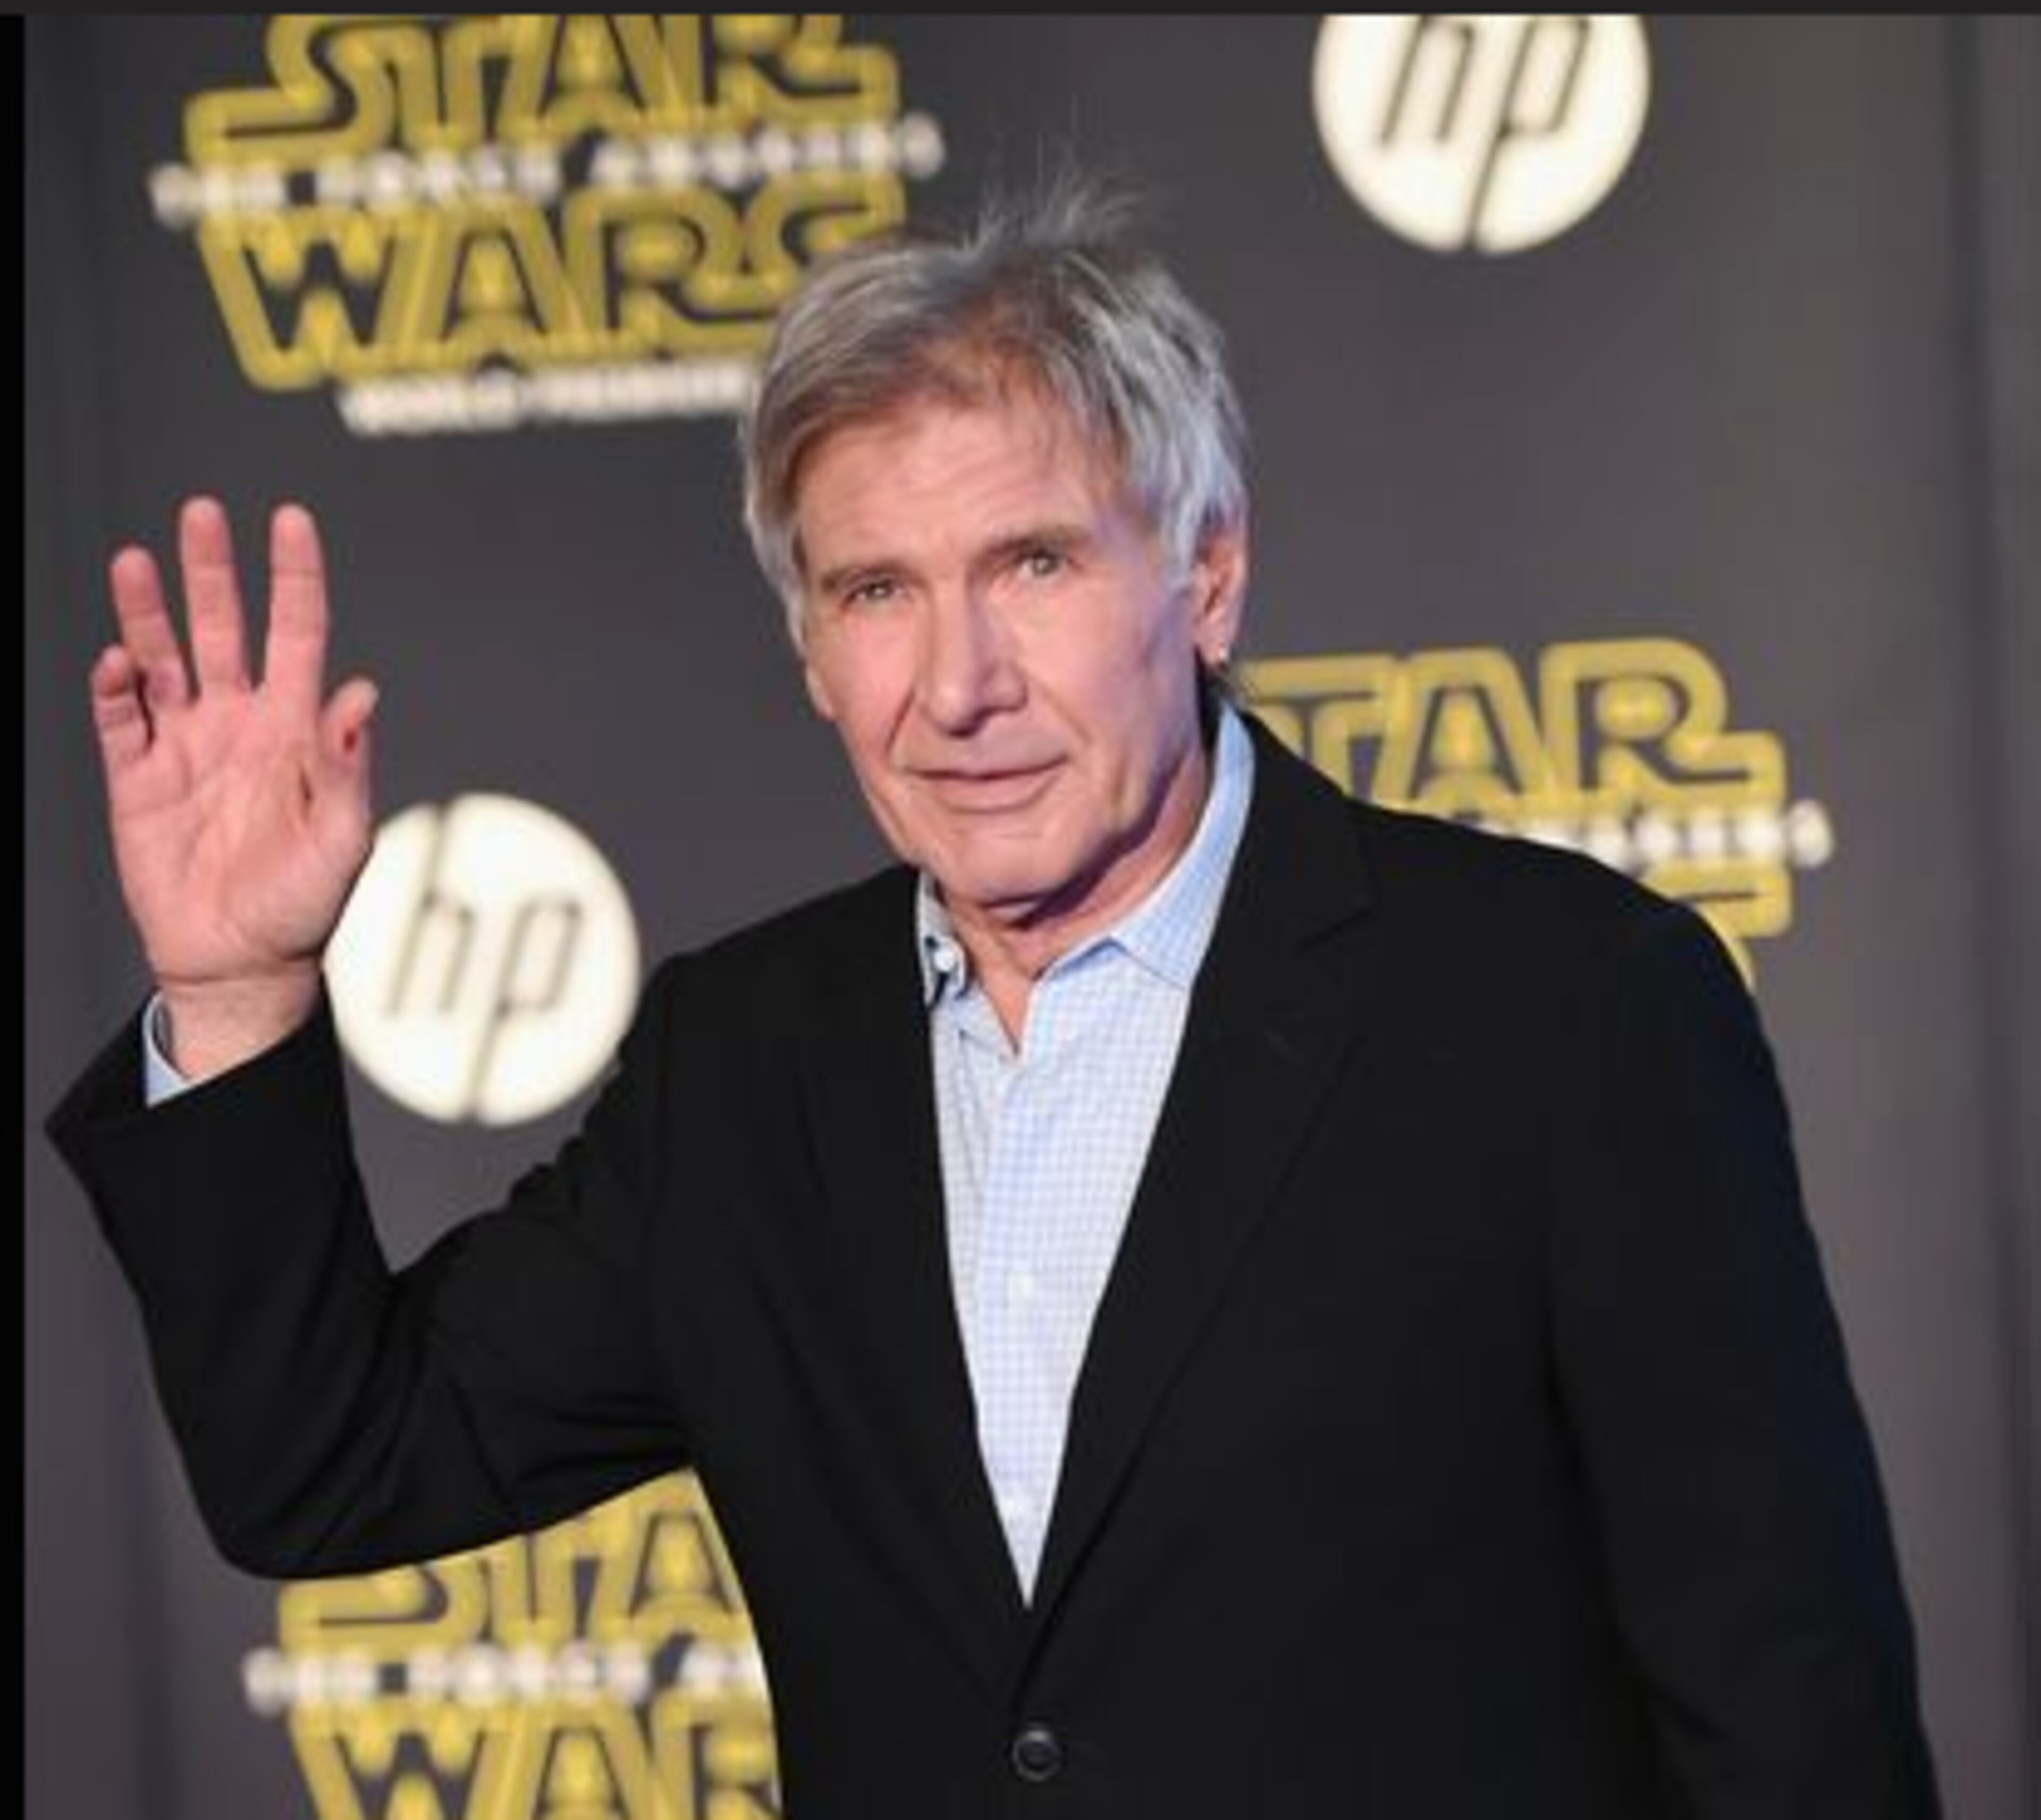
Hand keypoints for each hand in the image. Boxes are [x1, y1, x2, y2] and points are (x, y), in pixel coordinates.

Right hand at [93, 497, 378, 1075]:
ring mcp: (185, 746)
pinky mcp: (137, 779)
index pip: (298, 633)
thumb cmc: (304, 904)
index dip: (295, 577)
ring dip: (148, 610)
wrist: (243, 961)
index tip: (290, 520)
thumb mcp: (344, 840)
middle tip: (201, 512)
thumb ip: (350, 768)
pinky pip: (120, 718)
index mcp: (296, 730)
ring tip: (136, 559)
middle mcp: (239, 724)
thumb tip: (363, 691)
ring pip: (162, 657)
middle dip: (213, 570)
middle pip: (224, 627)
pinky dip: (115, 686)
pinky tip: (118, 660)